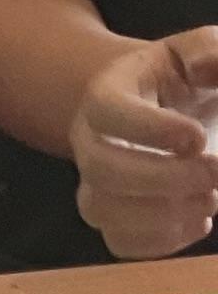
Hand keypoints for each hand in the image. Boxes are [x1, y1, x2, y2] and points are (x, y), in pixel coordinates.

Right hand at [72, 29, 217, 258]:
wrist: (159, 107)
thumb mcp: (197, 50)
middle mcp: (90, 141)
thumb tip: (205, 69)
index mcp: (107, 93)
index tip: (199, 137)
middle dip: (165, 179)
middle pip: (102, 169)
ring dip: (164, 215)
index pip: (108, 113)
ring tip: (211, 198)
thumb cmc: (181, 78)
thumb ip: (209, 50)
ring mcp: (95, 183)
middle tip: (216, 172)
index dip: (150, 131)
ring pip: (103, 212)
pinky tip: (199, 219)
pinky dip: (163, 242)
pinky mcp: (112, 218)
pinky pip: (121, 244)